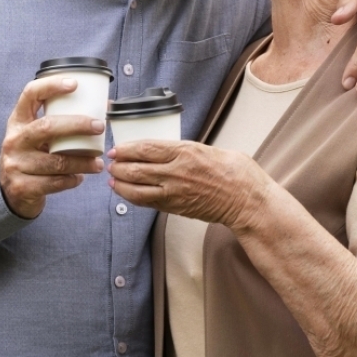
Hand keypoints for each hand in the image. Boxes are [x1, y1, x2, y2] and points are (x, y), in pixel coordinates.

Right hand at [0, 77, 104, 218]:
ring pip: (56, 161)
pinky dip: (72, 180)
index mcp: (17, 121)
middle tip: (100, 126)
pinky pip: (54, 182)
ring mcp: (15, 164)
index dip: (51, 85)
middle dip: (78, 124)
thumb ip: (59, 122)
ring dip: (82, 161)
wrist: (9, 190)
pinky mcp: (21, 186)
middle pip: (47, 126)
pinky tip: (80, 178)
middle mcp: (14, 140)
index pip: (30, 95)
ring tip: (97, 163)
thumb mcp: (35, 135)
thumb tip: (104, 106)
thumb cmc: (31, 155)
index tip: (75, 84)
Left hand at [106, 141, 267, 229]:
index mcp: (184, 152)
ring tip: (112, 180)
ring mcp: (175, 192)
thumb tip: (166, 149)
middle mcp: (176, 172)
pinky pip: (148, 203)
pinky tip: (127, 193)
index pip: (146, 148)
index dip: (126, 149)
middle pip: (136, 168)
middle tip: (110, 163)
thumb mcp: (208, 149)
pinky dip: (134, 198)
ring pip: (137, 189)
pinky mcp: (176, 208)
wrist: (247, 200)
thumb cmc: (234, 171)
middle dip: (118, 166)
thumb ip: (185, 150)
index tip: (116, 149)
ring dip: (121, 184)